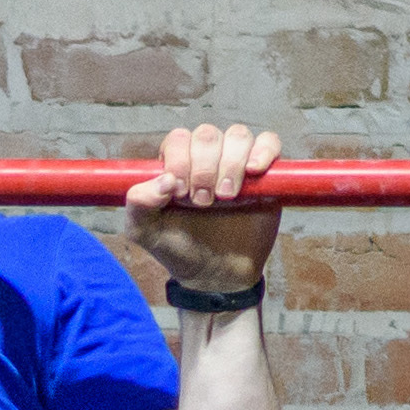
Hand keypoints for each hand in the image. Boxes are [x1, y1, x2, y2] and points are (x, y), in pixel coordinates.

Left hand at [122, 120, 282, 299]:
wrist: (216, 275)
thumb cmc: (179, 249)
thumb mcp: (146, 232)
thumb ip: (139, 204)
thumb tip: (163, 180)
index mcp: (177, 162)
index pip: (179, 138)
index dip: (180, 160)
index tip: (180, 193)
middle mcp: (206, 157)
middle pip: (208, 135)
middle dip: (204, 168)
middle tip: (204, 202)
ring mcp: (236, 162)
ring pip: (238, 135)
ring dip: (231, 163)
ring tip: (227, 196)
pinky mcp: (266, 173)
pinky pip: (270, 142)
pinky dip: (263, 151)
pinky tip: (254, 172)